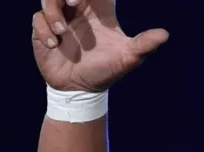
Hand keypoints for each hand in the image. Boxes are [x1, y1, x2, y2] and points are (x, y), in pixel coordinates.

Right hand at [32, 0, 167, 91]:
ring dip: (53, 11)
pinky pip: (38, 18)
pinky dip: (44, 29)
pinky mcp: (44, 30)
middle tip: (73, 2)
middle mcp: (79, 11)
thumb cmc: (106, 71)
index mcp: (100, 12)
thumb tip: (165, 35)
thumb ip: (144, 45)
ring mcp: (60, 19)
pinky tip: (54, 44)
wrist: (81, 91)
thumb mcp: (127, 58)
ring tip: (63, 32)